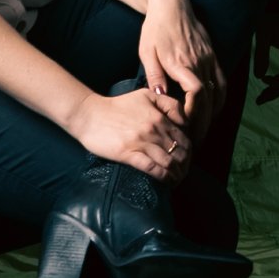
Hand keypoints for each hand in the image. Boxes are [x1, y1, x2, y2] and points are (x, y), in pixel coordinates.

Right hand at [64, 88, 192, 182]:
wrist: (89, 114)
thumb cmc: (117, 105)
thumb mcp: (146, 95)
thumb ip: (169, 104)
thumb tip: (184, 121)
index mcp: (160, 118)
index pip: (184, 139)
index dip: (189, 152)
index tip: (187, 160)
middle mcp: (154, 130)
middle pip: (180, 153)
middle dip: (185, 165)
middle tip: (183, 173)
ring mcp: (141, 143)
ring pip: (169, 162)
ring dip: (176, 174)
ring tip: (176, 180)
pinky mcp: (128, 154)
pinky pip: (152, 168)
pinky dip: (163, 176)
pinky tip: (166, 182)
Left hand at [137, 0, 223, 138]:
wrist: (172, 5)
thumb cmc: (154, 29)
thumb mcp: (146, 52)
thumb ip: (155, 75)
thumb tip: (160, 97)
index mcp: (182, 62)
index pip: (197, 92)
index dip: (194, 112)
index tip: (186, 126)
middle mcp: (199, 62)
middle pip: (209, 98)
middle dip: (204, 122)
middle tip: (195, 141)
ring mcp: (209, 59)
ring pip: (218, 92)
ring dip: (213, 114)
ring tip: (203, 130)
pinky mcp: (213, 56)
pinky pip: (223, 80)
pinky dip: (221, 98)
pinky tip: (214, 110)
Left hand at [252, 12, 278, 103]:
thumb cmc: (270, 15)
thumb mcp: (262, 36)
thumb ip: (261, 57)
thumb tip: (260, 76)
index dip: (274, 91)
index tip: (260, 96)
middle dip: (275, 91)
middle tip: (260, 100)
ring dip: (278, 84)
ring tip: (263, 90)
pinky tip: (269, 77)